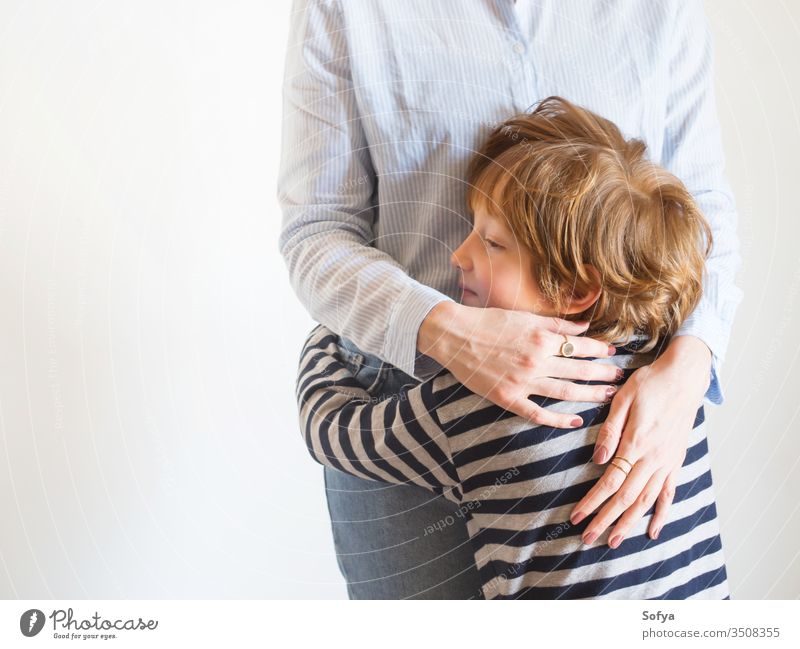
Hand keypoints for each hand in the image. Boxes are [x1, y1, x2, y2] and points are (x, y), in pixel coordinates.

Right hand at [417, 302, 621, 428]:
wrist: (454, 336)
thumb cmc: (488, 322)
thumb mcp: (524, 316)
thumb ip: (556, 324)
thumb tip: (585, 327)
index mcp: (541, 337)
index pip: (581, 346)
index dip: (601, 350)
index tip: (615, 354)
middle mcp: (536, 360)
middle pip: (579, 370)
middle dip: (603, 374)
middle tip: (620, 378)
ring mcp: (523, 382)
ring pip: (566, 392)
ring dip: (591, 395)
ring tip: (609, 396)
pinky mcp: (508, 398)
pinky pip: (539, 413)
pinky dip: (559, 420)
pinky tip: (577, 421)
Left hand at [569, 335, 711, 545]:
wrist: (685, 377)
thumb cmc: (649, 383)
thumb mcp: (623, 399)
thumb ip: (610, 431)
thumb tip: (597, 459)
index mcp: (636, 443)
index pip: (609, 481)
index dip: (592, 502)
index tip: (576, 517)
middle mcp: (653, 458)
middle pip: (626, 498)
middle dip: (605, 520)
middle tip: (588, 539)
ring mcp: (667, 462)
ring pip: (646, 501)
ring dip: (629, 523)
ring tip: (614, 541)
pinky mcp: (676, 461)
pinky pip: (669, 492)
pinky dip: (661, 513)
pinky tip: (652, 530)